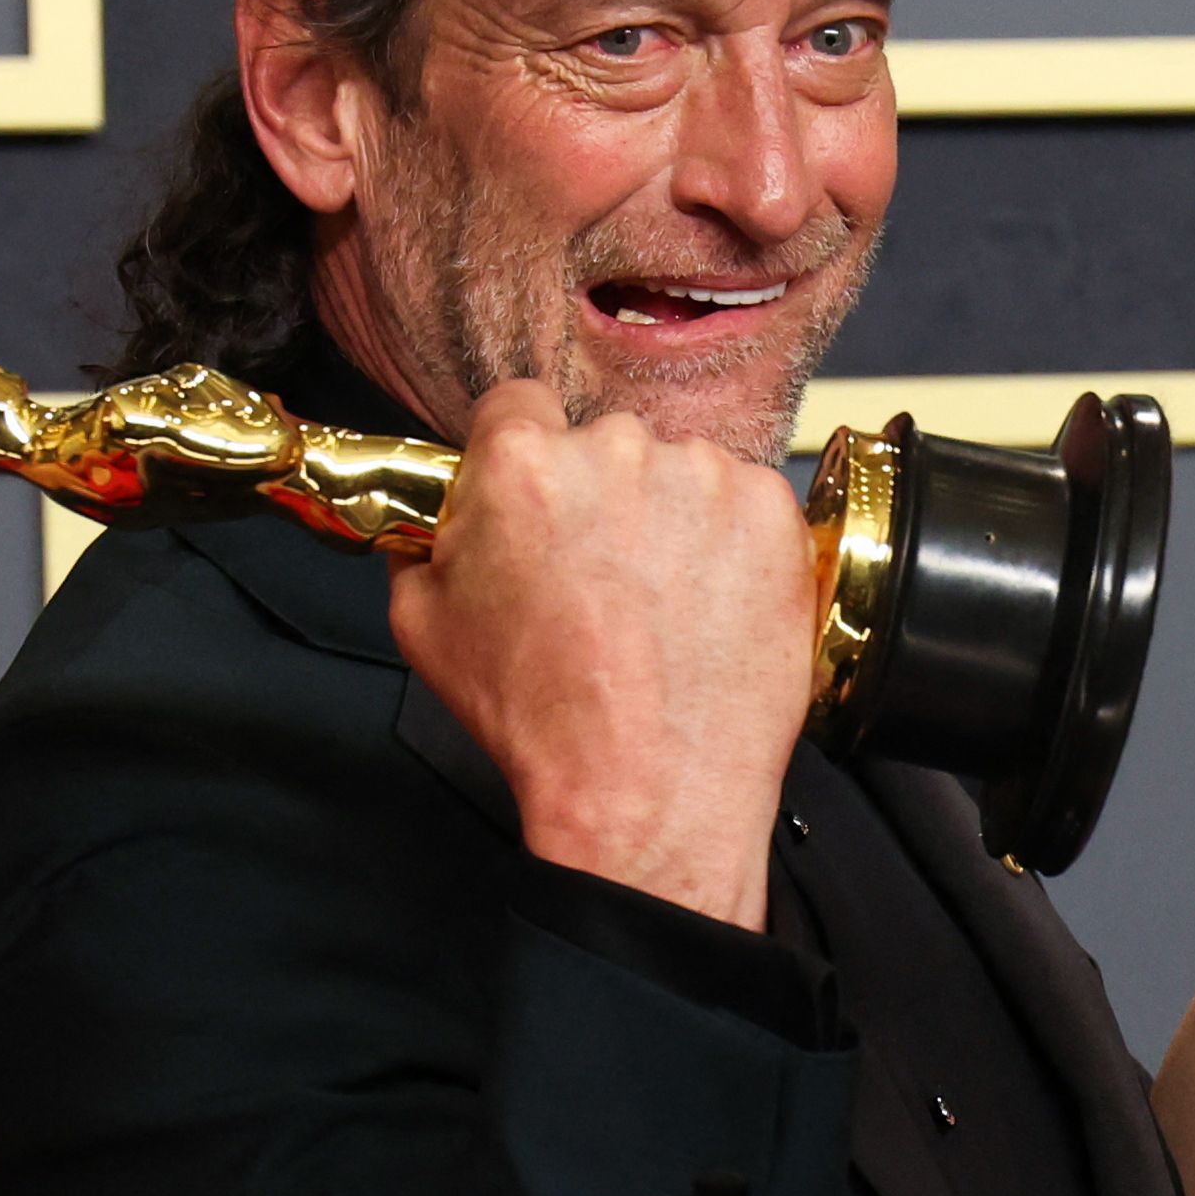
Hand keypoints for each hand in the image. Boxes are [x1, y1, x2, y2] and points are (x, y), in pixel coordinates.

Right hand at [387, 379, 812, 927]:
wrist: (651, 789)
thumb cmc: (546, 721)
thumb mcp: (427, 630)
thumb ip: (423, 549)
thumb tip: (437, 526)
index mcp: (523, 464)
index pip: (518, 406)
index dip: (524, 454)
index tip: (541, 497)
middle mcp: (617, 451)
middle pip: (603, 442)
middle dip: (600, 497)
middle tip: (601, 579)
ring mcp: (703, 477)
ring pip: (679, 471)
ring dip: (670, 518)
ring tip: (661, 607)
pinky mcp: (770, 512)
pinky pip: (743, 504)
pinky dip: (730, 546)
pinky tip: (706, 610)